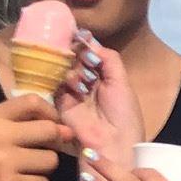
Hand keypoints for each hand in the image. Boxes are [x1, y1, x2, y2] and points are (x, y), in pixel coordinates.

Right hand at [0, 94, 73, 180]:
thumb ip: (20, 127)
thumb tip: (66, 130)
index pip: (32, 101)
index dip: (50, 113)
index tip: (53, 124)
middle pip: (49, 130)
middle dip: (53, 143)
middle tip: (42, 153)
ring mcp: (5, 161)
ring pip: (50, 160)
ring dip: (44, 169)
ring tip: (25, 172)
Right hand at [56, 33, 136, 166]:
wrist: (115, 145)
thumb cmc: (124, 115)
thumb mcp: (121, 81)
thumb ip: (108, 57)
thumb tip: (88, 39)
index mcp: (103, 77)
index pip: (88, 52)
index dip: (84, 43)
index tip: (81, 36)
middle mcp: (85, 82)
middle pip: (73, 57)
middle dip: (77, 53)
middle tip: (83, 57)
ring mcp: (72, 92)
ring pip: (64, 69)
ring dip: (73, 68)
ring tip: (85, 79)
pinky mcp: (60, 104)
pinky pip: (56, 84)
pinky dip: (65, 80)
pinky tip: (76, 84)